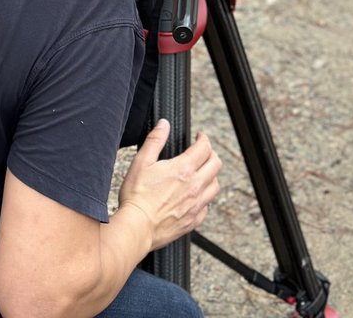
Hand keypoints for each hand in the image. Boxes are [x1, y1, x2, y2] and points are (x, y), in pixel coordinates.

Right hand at [118, 119, 221, 251]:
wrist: (137, 228)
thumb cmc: (137, 196)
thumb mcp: (142, 162)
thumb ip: (155, 140)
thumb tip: (164, 124)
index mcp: (184, 169)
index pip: (204, 148)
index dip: (203, 138)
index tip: (199, 137)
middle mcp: (195, 186)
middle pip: (216, 165)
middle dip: (211, 154)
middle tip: (203, 152)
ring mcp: (196, 205)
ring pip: (215, 186)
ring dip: (211, 176)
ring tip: (202, 173)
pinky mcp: (192, 221)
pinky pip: (207, 207)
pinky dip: (205, 199)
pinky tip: (196, 197)